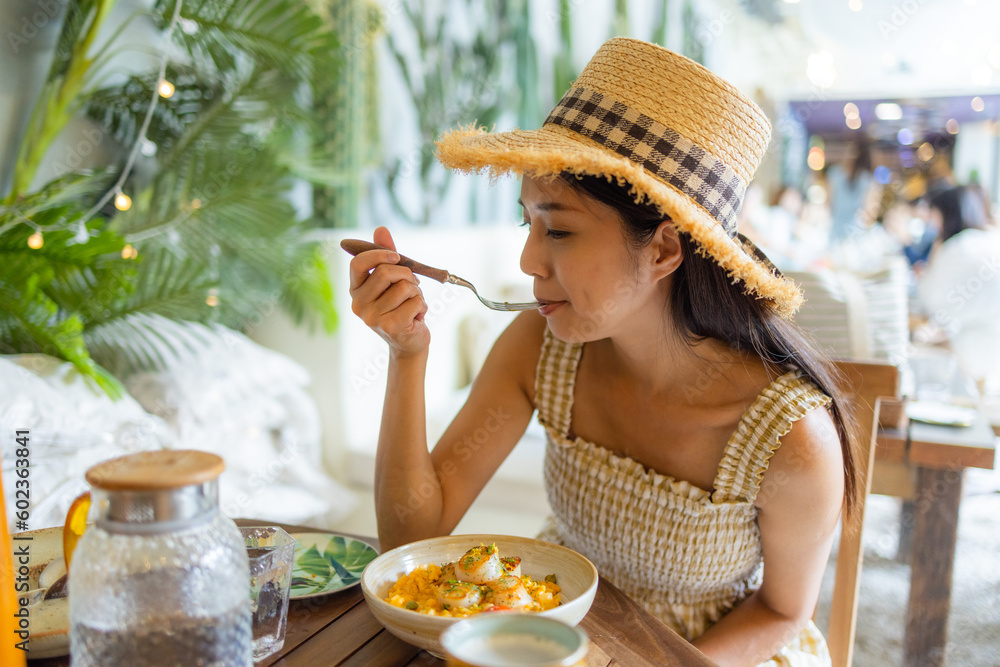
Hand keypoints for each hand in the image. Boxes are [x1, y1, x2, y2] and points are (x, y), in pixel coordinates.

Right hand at [348, 226, 429, 355]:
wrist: (409, 342)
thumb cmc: (401, 308)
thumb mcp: (393, 281)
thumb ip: (386, 256)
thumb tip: (380, 229)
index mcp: (356, 290)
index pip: (358, 264)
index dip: (378, 255)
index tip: (396, 257)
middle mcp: (358, 304)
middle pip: (385, 272)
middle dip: (406, 274)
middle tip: (413, 285)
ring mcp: (372, 317)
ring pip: (404, 287)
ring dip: (417, 293)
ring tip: (413, 305)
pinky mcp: (390, 326)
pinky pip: (415, 301)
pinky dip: (422, 306)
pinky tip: (416, 317)